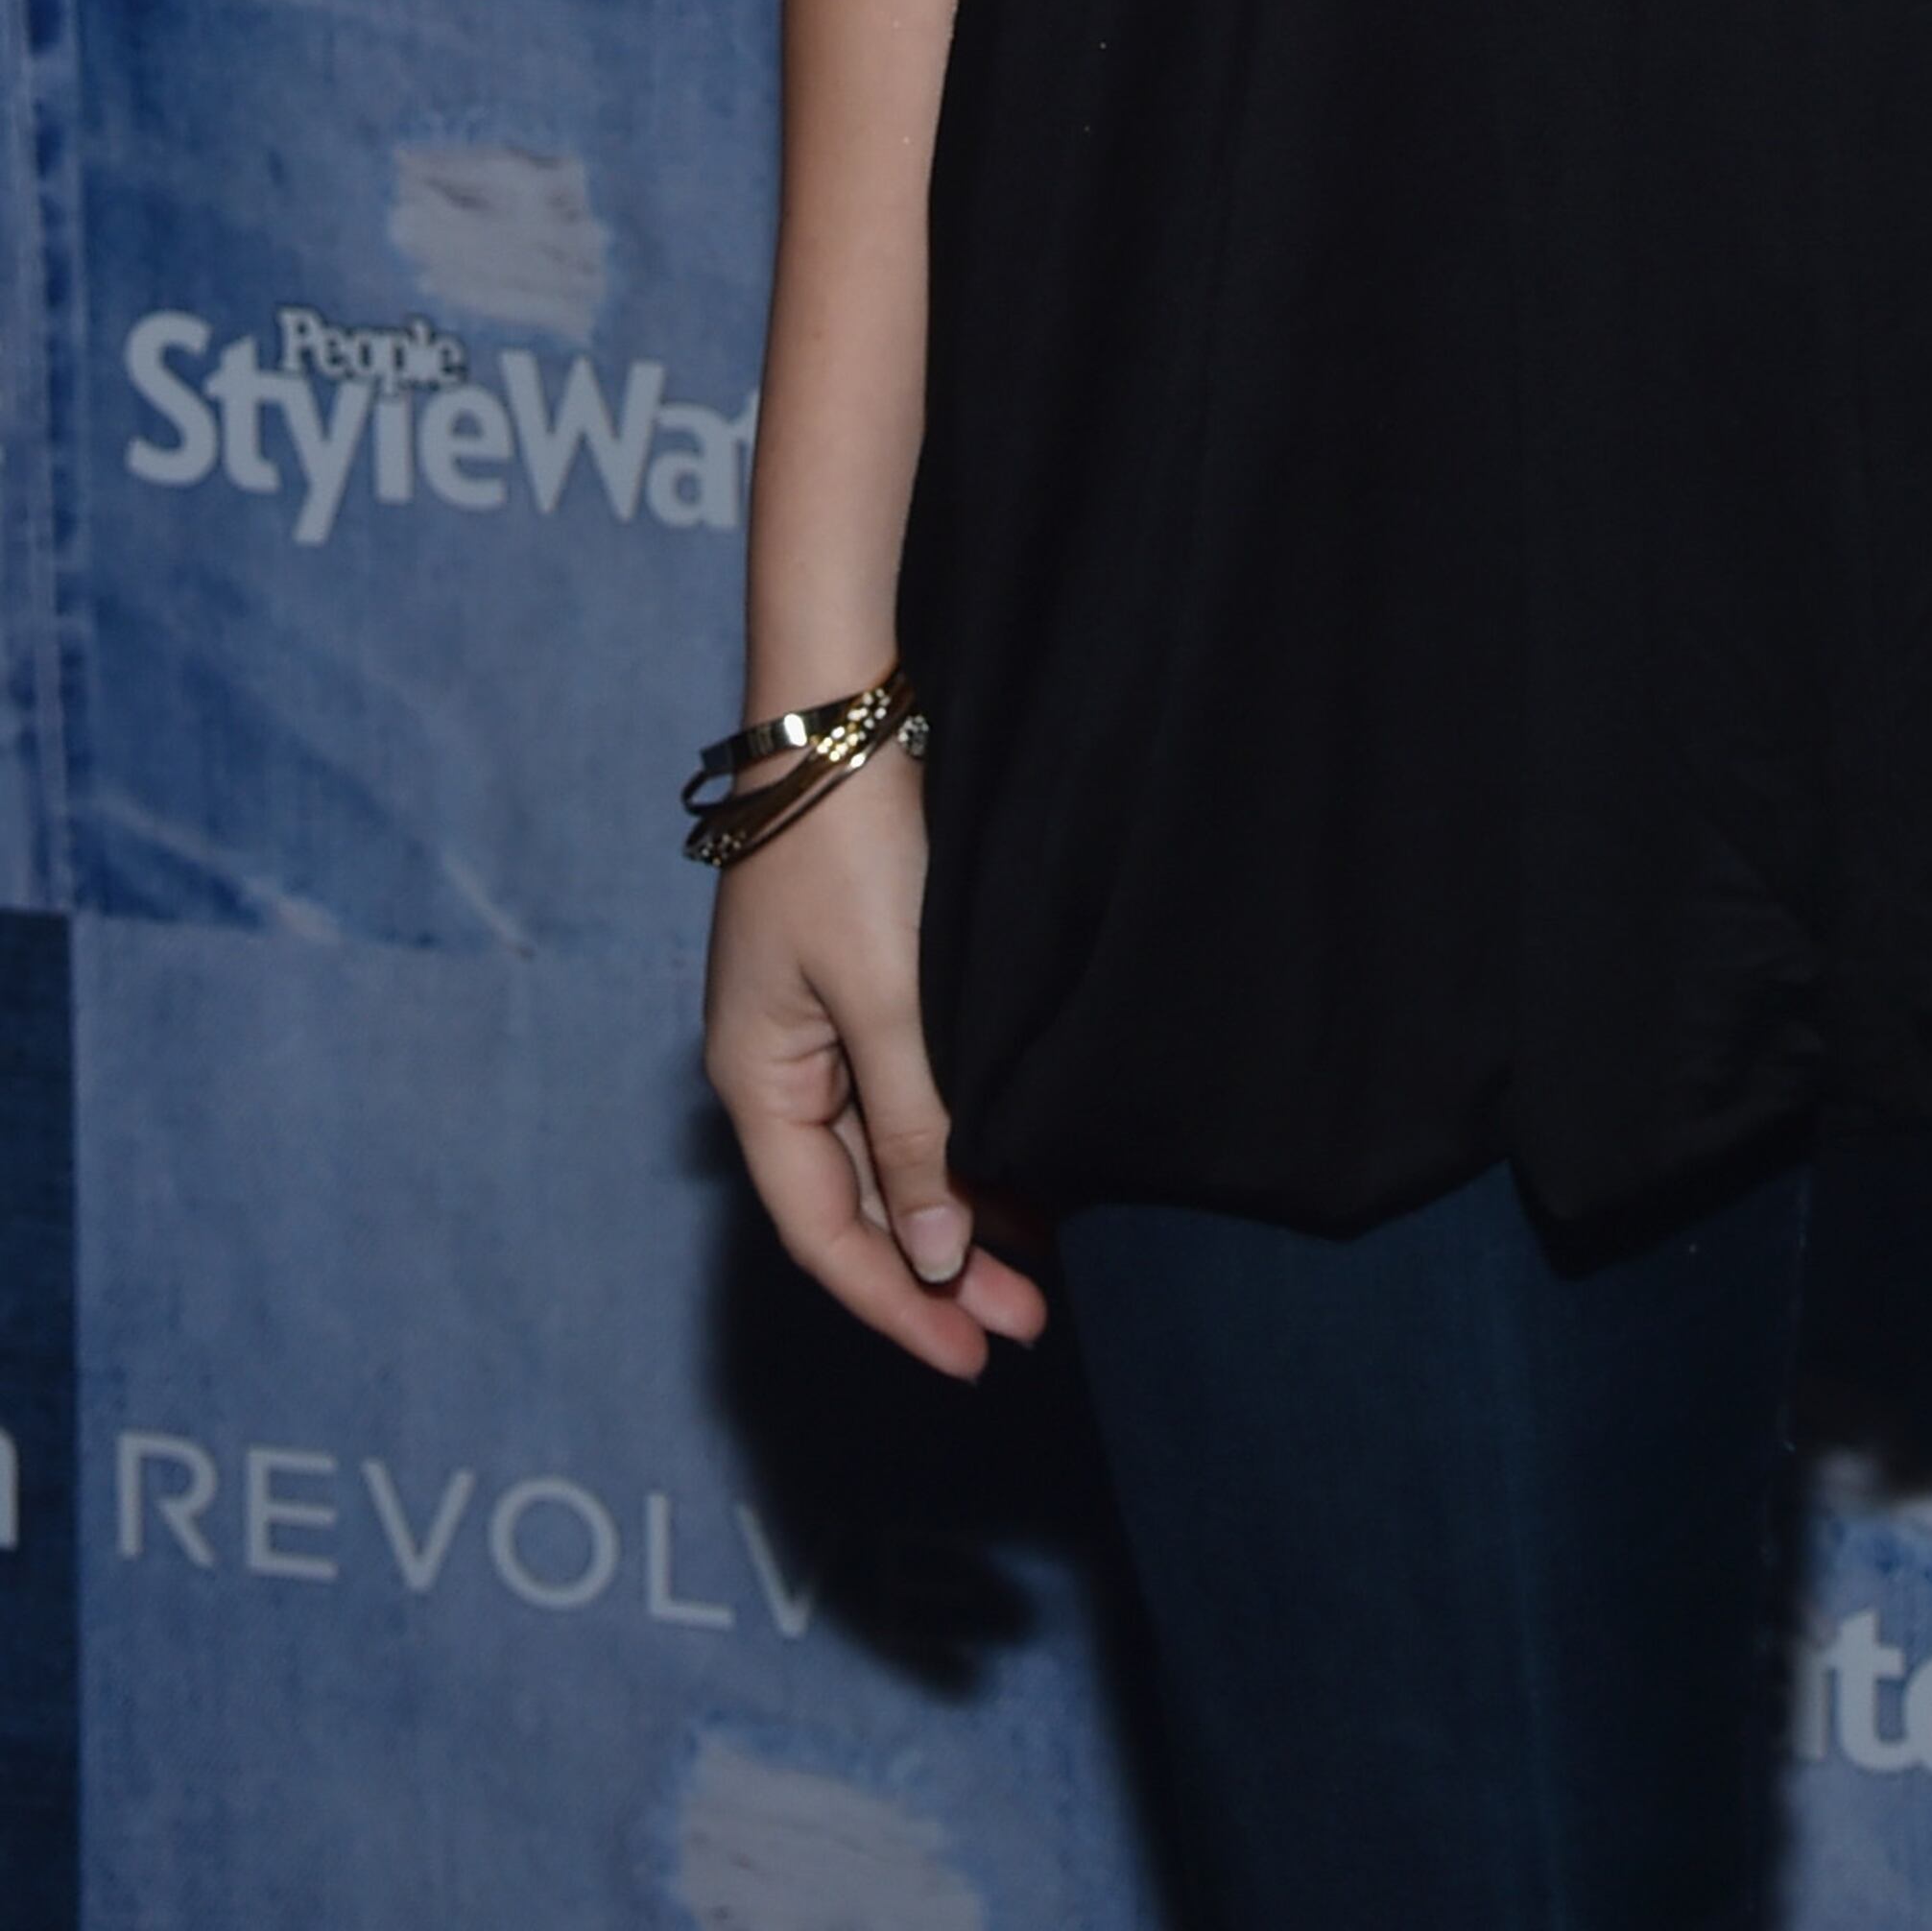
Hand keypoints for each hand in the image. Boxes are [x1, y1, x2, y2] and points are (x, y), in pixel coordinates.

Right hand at [702, 748, 1048, 1380]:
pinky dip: (959, 1141)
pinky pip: (905, 1095)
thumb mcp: (890, 1000)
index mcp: (756, 1080)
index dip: (896, 1303)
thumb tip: (930, 1254)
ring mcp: (818, 1023)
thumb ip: (914, 1129)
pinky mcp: (861, 980)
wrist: (849, 709)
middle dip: (939, 1270)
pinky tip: (1017, 1168)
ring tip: (1040, 1267)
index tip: (971, 1356)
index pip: (824, 1231)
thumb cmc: (851, 846)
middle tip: (1028, 1326)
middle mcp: (779, 1064)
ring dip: (958, 1210)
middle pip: (859, 1201)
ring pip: (889, 1151)